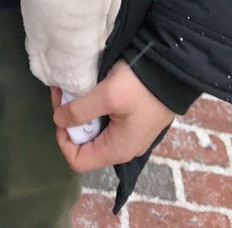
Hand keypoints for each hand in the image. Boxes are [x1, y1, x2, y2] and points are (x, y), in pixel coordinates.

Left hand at [51, 60, 173, 170]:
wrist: (173, 70)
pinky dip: (94, 107)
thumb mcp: (107, 95)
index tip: (61, 110)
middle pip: (84, 144)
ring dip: (81, 111)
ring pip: (94, 130)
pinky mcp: (133, 119)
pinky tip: (91, 89)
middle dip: (69, 120)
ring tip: (74, 88)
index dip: (63, 139)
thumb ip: (80, 110)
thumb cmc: (140, 85)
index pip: (78, 161)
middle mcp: (123, 147)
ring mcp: (130, 133)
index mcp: (117, 149)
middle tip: (64, 92)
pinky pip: (106, 120)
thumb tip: (59, 120)